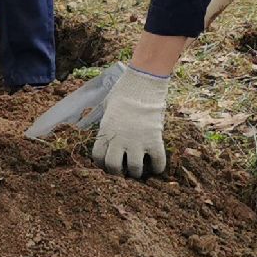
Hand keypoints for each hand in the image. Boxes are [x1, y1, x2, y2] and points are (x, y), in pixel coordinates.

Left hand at [90, 64, 170, 178]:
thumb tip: (105, 127)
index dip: (102, 163)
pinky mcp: (155, 140)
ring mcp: (137, 142)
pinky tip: (157, 167)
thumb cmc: (123, 91)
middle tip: (123, 170)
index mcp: (106, 132)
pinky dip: (158, 168)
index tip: (107, 163)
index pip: (98, 157)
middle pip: (114, 167)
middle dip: (118, 172)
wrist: (143, 84)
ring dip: (136, 172)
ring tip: (139, 170)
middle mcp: (119, 140)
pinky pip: (158, 162)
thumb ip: (106, 122)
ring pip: (135, 169)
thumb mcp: (107, 107)